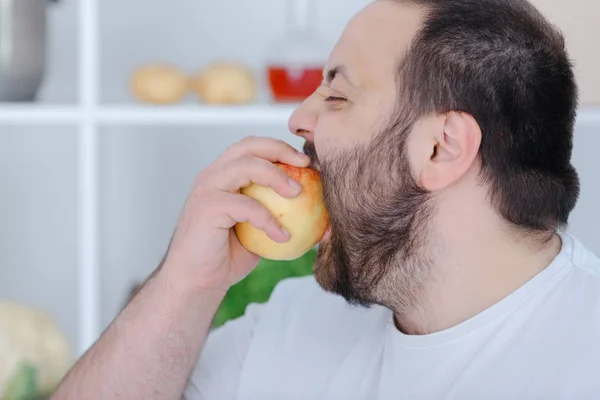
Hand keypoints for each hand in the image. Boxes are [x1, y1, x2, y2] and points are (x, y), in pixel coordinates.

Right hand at [161, 136, 310, 291]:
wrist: (196, 281)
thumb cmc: (227, 257)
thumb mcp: (260, 231)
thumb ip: (279, 214)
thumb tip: (321, 214)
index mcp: (224, 175)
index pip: (253, 147)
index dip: (281, 148)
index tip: (307, 163)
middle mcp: (213, 175)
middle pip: (249, 146)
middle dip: (281, 150)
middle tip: (306, 166)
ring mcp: (207, 189)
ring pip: (246, 166)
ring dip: (276, 175)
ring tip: (299, 193)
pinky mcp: (207, 207)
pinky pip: (246, 206)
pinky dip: (269, 220)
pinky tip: (284, 236)